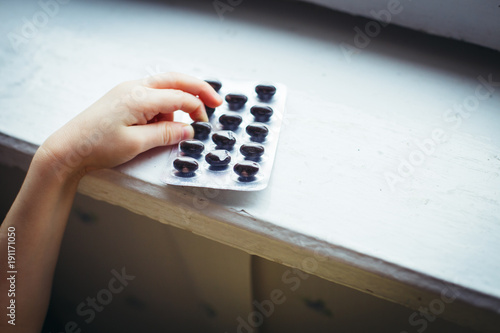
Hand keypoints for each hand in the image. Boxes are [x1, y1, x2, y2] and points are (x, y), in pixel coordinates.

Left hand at [38, 72, 221, 180]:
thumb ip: (165, 134)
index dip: (197, 109)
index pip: (178, 97)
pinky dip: (164, 107)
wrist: (68, 149)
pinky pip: (152, 97)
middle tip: (217, 100)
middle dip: (198, 89)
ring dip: (179, 102)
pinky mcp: (124, 99)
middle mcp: (135, 89)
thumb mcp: (136, 144)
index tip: (205, 124)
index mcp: (139, 97)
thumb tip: (188, 130)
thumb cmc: (97, 146)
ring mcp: (128, 91)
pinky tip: (163, 124)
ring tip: (182, 124)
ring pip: (164, 88)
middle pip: (175, 80)